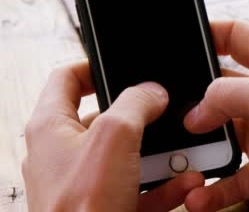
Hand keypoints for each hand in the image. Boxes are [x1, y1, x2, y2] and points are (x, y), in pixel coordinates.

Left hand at [22, 62, 203, 211]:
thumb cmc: (82, 210)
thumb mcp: (114, 137)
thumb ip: (135, 103)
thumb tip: (151, 91)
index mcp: (52, 127)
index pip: (67, 79)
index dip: (94, 65)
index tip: (123, 63)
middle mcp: (66, 154)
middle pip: (109, 119)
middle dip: (144, 119)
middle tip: (165, 112)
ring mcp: (88, 182)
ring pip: (130, 155)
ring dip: (162, 154)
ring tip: (183, 150)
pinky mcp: (108, 206)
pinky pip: (140, 187)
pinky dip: (165, 184)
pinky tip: (186, 182)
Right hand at [183, 21, 248, 211]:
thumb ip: (231, 94)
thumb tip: (196, 112)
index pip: (238, 37)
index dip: (209, 32)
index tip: (181, 40)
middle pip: (220, 89)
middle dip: (193, 99)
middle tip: (169, 109)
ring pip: (220, 136)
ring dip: (199, 150)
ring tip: (183, 161)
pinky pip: (229, 178)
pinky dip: (212, 188)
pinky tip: (199, 196)